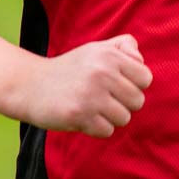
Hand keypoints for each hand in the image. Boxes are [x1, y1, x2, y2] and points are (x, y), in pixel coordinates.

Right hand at [20, 34, 152, 137]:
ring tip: (93, 107)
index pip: (146, 78)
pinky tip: (83, 116)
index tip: (119, 85)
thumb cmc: (71, 68)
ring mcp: (91, 94)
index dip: (135, 84)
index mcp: (109, 54)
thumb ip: (123, 47)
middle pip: (138, 101)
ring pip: (124, 118)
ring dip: (110, 117)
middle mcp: (102, 72)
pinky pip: (107, 131)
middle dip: (124, 103)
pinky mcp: (79, 115)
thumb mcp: (96, 49)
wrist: (32, 84)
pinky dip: (97, 128)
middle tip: (105, 98)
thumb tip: (140, 61)